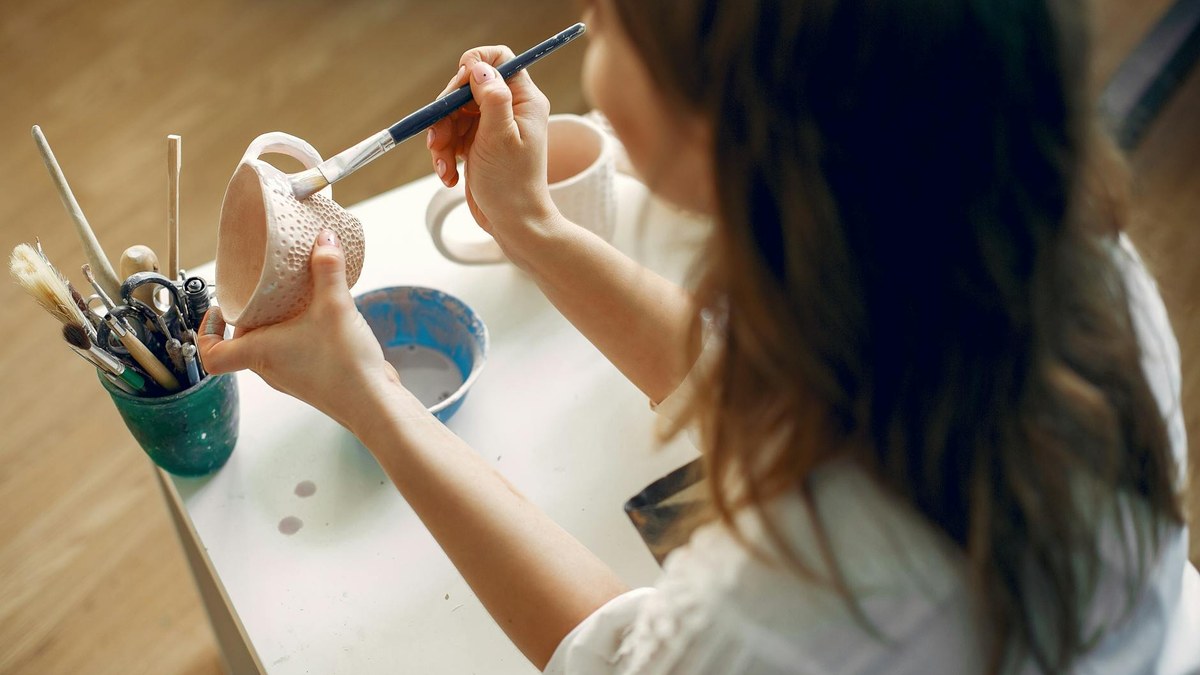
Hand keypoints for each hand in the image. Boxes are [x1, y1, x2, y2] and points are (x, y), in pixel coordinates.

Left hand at [197, 230, 419, 433]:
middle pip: (243, 343)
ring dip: (277, 324)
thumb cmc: (344, 368)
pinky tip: (321, 317)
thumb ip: (328, 269)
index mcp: (259, 354)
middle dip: (250, 316)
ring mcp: (290, 376)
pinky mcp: (312, 377)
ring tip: (295, 300)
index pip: (212, 354)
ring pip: (270, 347)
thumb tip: (324, 240)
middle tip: (263, 291)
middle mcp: (269, 369)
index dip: (206, 333)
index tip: (216, 310)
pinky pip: (293, 352)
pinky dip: (299, 333)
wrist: (373, 403)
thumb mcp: (335, 306)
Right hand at [427, 46, 558, 268]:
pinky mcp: (477, 145)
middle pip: (466, 87)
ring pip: (453, 114)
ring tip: (444, 166)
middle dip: (447, 113)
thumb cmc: (513, 184)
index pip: (500, 59)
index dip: (475, 64)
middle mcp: (508, 109)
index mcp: (524, 100)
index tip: (458, 87)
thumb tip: (477, 65)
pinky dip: (444, 154)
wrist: (513, 224)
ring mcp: (491, 127)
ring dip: (441, 139)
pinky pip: (451, 136)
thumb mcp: (501, 137)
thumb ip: (491, 97)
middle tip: (439, 138)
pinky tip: (449, 175)